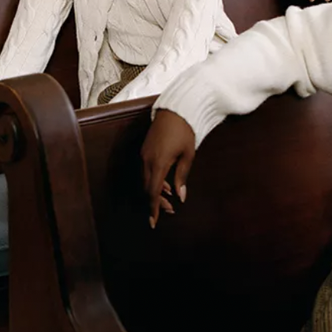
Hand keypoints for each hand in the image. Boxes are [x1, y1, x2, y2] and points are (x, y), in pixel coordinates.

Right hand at [141, 109, 197, 227]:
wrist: (175, 110)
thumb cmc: (185, 131)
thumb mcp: (188, 155)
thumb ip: (182, 177)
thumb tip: (180, 196)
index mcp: (158, 163)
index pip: (152, 191)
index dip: (153, 208)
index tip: (153, 222)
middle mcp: (147, 160)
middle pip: (147, 188)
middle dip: (156, 202)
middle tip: (170, 211)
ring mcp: (144, 154)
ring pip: (146, 179)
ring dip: (156, 191)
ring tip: (170, 198)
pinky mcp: (145, 150)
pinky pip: (146, 170)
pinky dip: (154, 180)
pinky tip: (166, 184)